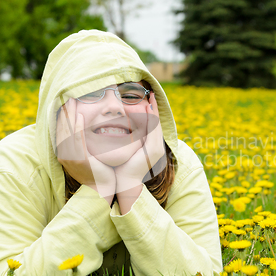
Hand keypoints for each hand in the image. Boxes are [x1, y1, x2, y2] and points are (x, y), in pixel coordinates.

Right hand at [56, 98, 115, 204]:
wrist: (101, 190)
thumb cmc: (98, 172)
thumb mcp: (88, 156)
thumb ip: (84, 144)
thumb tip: (87, 130)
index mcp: (64, 154)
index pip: (61, 130)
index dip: (62, 116)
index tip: (67, 102)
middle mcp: (64, 155)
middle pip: (61, 128)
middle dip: (64, 112)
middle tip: (68, 97)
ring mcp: (70, 157)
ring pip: (67, 131)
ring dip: (69, 115)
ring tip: (72, 101)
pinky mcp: (80, 159)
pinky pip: (77, 140)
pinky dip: (77, 127)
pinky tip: (79, 116)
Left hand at [114, 92, 165, 211]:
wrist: (125, 182)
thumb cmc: (121, 168)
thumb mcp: (125, 151)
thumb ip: (126, 140)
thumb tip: (118, 129)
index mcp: (150, 146)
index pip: (152, 126)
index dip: (151, 113)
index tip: (148, 101)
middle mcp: (156, 146)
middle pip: (157, 122)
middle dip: (154, 108)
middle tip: (152, 94)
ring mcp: (156, 148)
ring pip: (156, 124)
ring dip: (154, 110)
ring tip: (151, 98)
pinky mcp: (153, 149)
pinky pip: (153, 130)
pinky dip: (151, 118)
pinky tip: (148, 109)